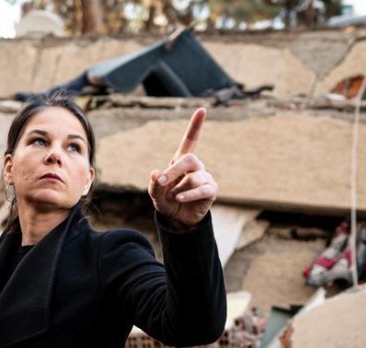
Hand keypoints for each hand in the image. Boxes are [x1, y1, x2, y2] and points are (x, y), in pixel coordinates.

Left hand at [148, 108, 217, 229]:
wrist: (177, 219)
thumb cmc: (167, 201)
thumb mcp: (155, 194)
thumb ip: (154, 185)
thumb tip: (156, 173)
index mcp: (181, 161)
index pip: (190, 140)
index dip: (196, 126)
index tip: (202, 110)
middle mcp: (195, 167)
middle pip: (190, 159)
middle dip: (174, 170)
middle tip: (162, 182)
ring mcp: (205, 178)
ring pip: (194, 177)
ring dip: (179, 188)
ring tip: (173, 196)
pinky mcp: (211, 190)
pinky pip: (202, 189)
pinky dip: (188, 194)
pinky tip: (179, 198)